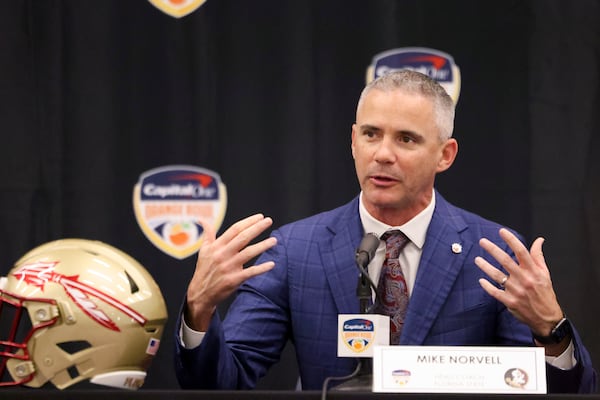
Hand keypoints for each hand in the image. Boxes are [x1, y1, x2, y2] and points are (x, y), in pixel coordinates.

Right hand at [185, 213, 276, 330]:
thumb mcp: (203, 250)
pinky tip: (272, 264)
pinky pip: (250, 272)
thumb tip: (203, 220)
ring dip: (263, 246)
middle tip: (269, 221)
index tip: (260, 217)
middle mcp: (222, 255)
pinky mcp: (233, 280)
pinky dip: (261, 268)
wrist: (201, 293)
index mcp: (217, 246)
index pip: (235, 230)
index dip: (248, 222)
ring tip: (274, 240)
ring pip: (248, 253)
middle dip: (257, 228)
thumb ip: (207, 234)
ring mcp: (228, 267)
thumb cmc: (204, 270)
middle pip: (243, 238)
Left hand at [475, 228, 564, 343]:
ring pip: (497, 275)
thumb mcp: (545, 273)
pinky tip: (481, 280)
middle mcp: (524, 279)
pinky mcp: (510, 301)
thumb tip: (539, 240)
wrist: (547, 318)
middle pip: (506, 261)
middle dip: (492, 249)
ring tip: (477, 259)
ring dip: (485, 266)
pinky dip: (487, 286)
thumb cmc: (545, 293)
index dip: (511, 240)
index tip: (502, 231)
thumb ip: (538, 256)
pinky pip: (495, 291)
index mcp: (533, 271)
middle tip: (482, 241)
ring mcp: (516, 291)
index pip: (521, 251)